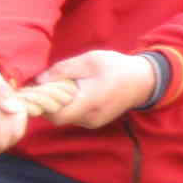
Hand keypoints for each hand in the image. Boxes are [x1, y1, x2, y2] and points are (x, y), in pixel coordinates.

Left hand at [38, 50, 155, 129]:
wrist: (143, 81)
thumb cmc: (117, 67)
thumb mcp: (89, 60)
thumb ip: (63, 70)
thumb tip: (39, 80)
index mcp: (89, 101)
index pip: (56, 115)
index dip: (43, 104)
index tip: (39, 90)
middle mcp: (91, 117)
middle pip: (58, 117)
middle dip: (50, 102)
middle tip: (50, 84)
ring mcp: (94, 122)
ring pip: (66, 117)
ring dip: (61, 104)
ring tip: (65, 85)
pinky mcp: (96, 122)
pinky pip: (75, 116)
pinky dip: (70, 106)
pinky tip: (76, 92)